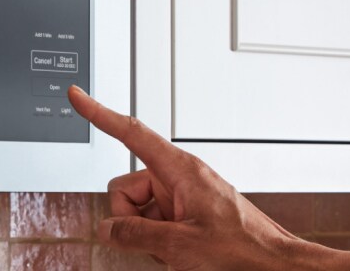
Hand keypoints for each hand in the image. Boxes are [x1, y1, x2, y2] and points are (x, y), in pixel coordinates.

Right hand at [67, 86, 349, 270]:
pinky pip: (153, 221)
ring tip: (177, 250)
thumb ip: (136, 234)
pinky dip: (157, 239)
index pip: (130, 133)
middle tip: (159, 240)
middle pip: (125, 189)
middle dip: (130, 218)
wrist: (272, 263)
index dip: (99, 113)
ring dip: (147, 233)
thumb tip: (107, 230)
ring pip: (137, 210)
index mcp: (180, 170)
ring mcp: (181, 196)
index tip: (77, 96)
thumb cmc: (243, 248)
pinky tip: (179, 252)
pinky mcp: (185, 212)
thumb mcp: (180, 245)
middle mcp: (179, 178)